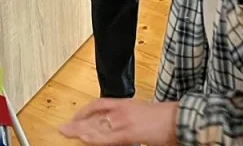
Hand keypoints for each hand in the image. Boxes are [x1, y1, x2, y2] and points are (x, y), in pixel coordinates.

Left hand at [59, 99, 177, 145]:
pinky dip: (91, 138)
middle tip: (63, 128)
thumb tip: (119, 128)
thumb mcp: (143, 115)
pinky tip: (82, 138)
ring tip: (66, 133)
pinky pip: (104, 137)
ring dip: (79, 130)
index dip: (85, 111)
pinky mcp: (127, 133)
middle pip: (93, 115)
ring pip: (95, 126)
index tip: (76, 117)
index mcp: (126, 104)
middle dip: (76, 122)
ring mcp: (123, 121)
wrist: (178, 119)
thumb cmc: (166, 119)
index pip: (99, 104)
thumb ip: (129, 119)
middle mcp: (122, 110)